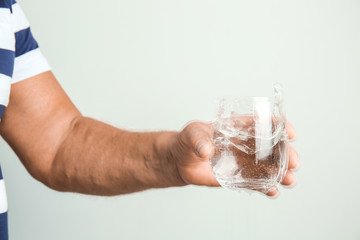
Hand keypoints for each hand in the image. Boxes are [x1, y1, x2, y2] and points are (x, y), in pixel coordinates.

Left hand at [171, 121, 298, 197]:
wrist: (180, 161)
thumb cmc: (187, 141)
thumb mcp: (191, 134)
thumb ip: (198, 140)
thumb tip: (207, 151)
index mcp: (237, 127)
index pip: (262, 123)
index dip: (279, 126)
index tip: (290, 133)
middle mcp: (245, 144)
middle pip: (272, 147)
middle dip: (286, 154)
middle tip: (294, 163)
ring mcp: (243, 161)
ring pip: (269, 166)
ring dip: (281, 173)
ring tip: (289, 181)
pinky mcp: (239, 177)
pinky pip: (257, 182)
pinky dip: (267, 187)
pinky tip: (273, 192)